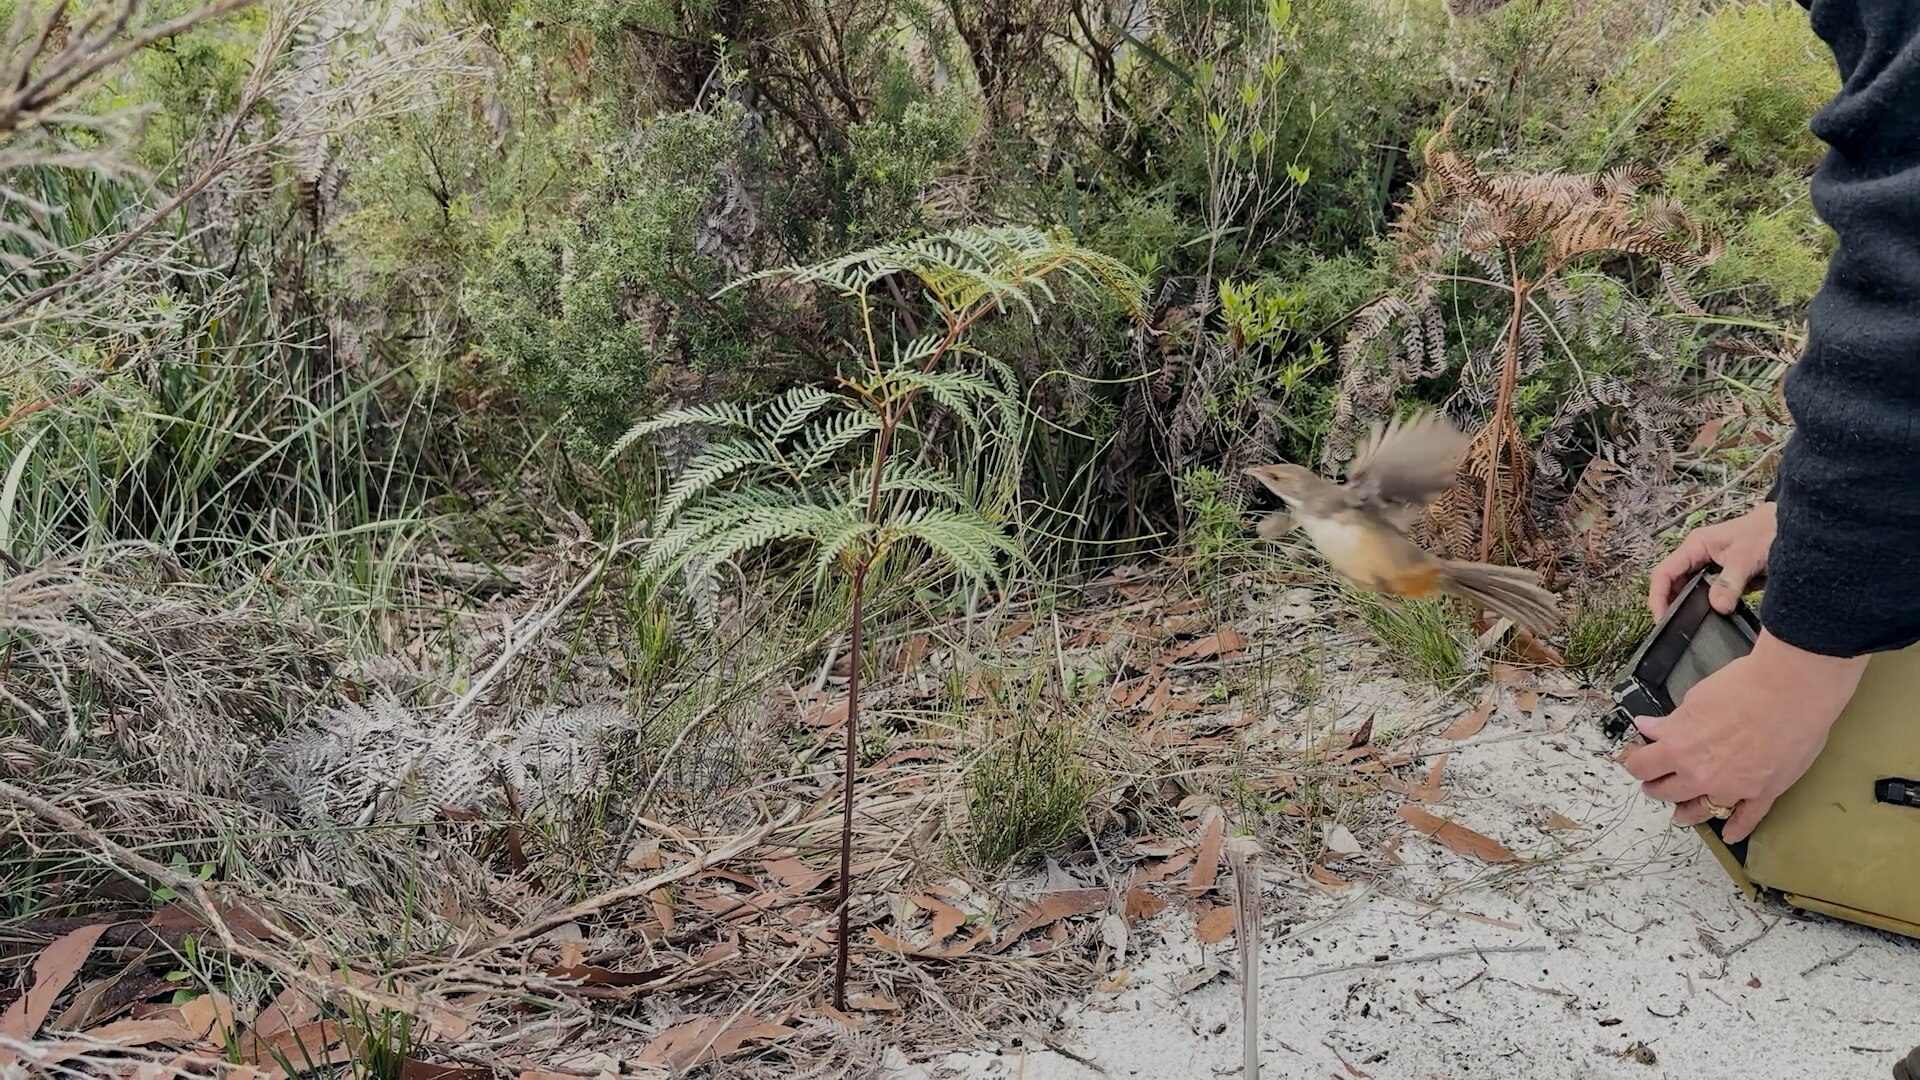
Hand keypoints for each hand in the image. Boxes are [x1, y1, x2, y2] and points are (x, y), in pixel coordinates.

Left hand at [1620, 631, 1866, 841]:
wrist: (1792, 689)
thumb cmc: (1742, 686)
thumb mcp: (1694, 699)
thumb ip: (1670, 722)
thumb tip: (1647, 727)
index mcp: (1678, 748)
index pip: (1642, 766)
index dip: (1636, 763)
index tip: (1636, 761)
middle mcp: (1701, 774)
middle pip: (1668, 792)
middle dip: (1658, 787)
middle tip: (1656, 784)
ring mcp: (1733, 788)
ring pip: (1703, 809)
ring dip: (1688, 812)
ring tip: (1681, 814)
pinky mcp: (1764, 792)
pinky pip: (1747, 818)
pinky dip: (1737, 829)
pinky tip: (1729, 836)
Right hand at [1648, 502, 1776, 618]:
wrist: (1797, 528)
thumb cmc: (1769, 531)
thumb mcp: (1746, 557)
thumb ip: (1730, 583)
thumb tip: (1717, 607)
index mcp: (1696, 546)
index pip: (1664, 573)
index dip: (1658, 596)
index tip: (1662, 618)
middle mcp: (1701, 556)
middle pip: (1674, 583)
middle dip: (1672, 604)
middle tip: (1675, 627)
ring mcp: (1714, 568)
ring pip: (1693, 591)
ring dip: (1692, 606)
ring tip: (1691, 626)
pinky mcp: (1729, 579)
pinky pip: (1713, 596)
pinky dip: (1712, 608)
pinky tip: (1713, 619)